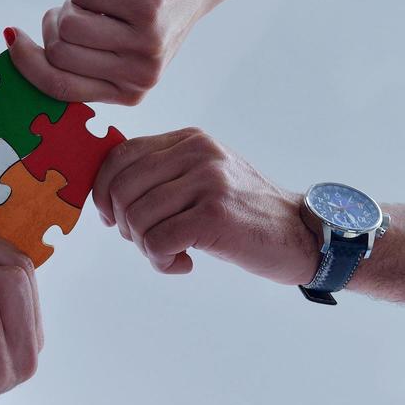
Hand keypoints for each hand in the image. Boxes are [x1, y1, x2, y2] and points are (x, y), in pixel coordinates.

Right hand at [7, 0, 225, 104]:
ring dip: (73, 1)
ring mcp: (145, 44)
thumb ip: (82, 61)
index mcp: (128, 94)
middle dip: (54, 23)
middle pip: (58, 52)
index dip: (27, 63)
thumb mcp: (121, 49)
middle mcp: (139, 76)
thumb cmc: (149, 13)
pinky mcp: (147, 8)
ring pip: (67, 23)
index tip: (12, 38)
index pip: (59, 88)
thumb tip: (19, 54)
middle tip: (75, 9)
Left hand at [93, 128, 317, 284]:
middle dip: (123, 225)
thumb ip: (162, 175)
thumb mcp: (203, 178)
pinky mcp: (213, 215)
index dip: (102, 192)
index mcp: (189, 140)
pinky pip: (158, 242)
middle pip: (120, 189)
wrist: (302, 234)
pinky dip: (162, 261)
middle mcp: (197, 153)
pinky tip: (183, 264)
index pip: (119, 156)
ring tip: (170, 254)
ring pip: (136, 218)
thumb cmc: (244, 214)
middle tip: (147, 242)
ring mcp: (207, 182)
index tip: (112, 218)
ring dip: (145, 247)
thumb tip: (104, 193)